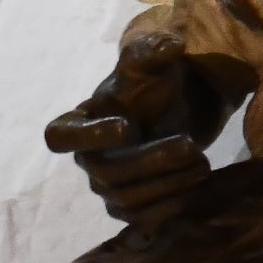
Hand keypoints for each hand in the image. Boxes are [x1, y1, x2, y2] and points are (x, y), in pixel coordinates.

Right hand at [47, 16, 213, 228]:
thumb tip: (171, 44)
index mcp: (79, 123)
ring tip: (202, 163)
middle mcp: (87, 160)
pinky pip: (144, 218)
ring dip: (168, 183)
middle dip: (150, 161)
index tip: (126, 126)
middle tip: (190, 145)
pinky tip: (195, 184)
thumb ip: (153, 51)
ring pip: (128, 199)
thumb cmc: (153, 87)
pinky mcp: (131, 209)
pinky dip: (172, 204)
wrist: (178, 112)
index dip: (89, 136)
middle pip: (106, 173)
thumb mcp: (151, 64)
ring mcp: (107, 188)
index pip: (59, 137)